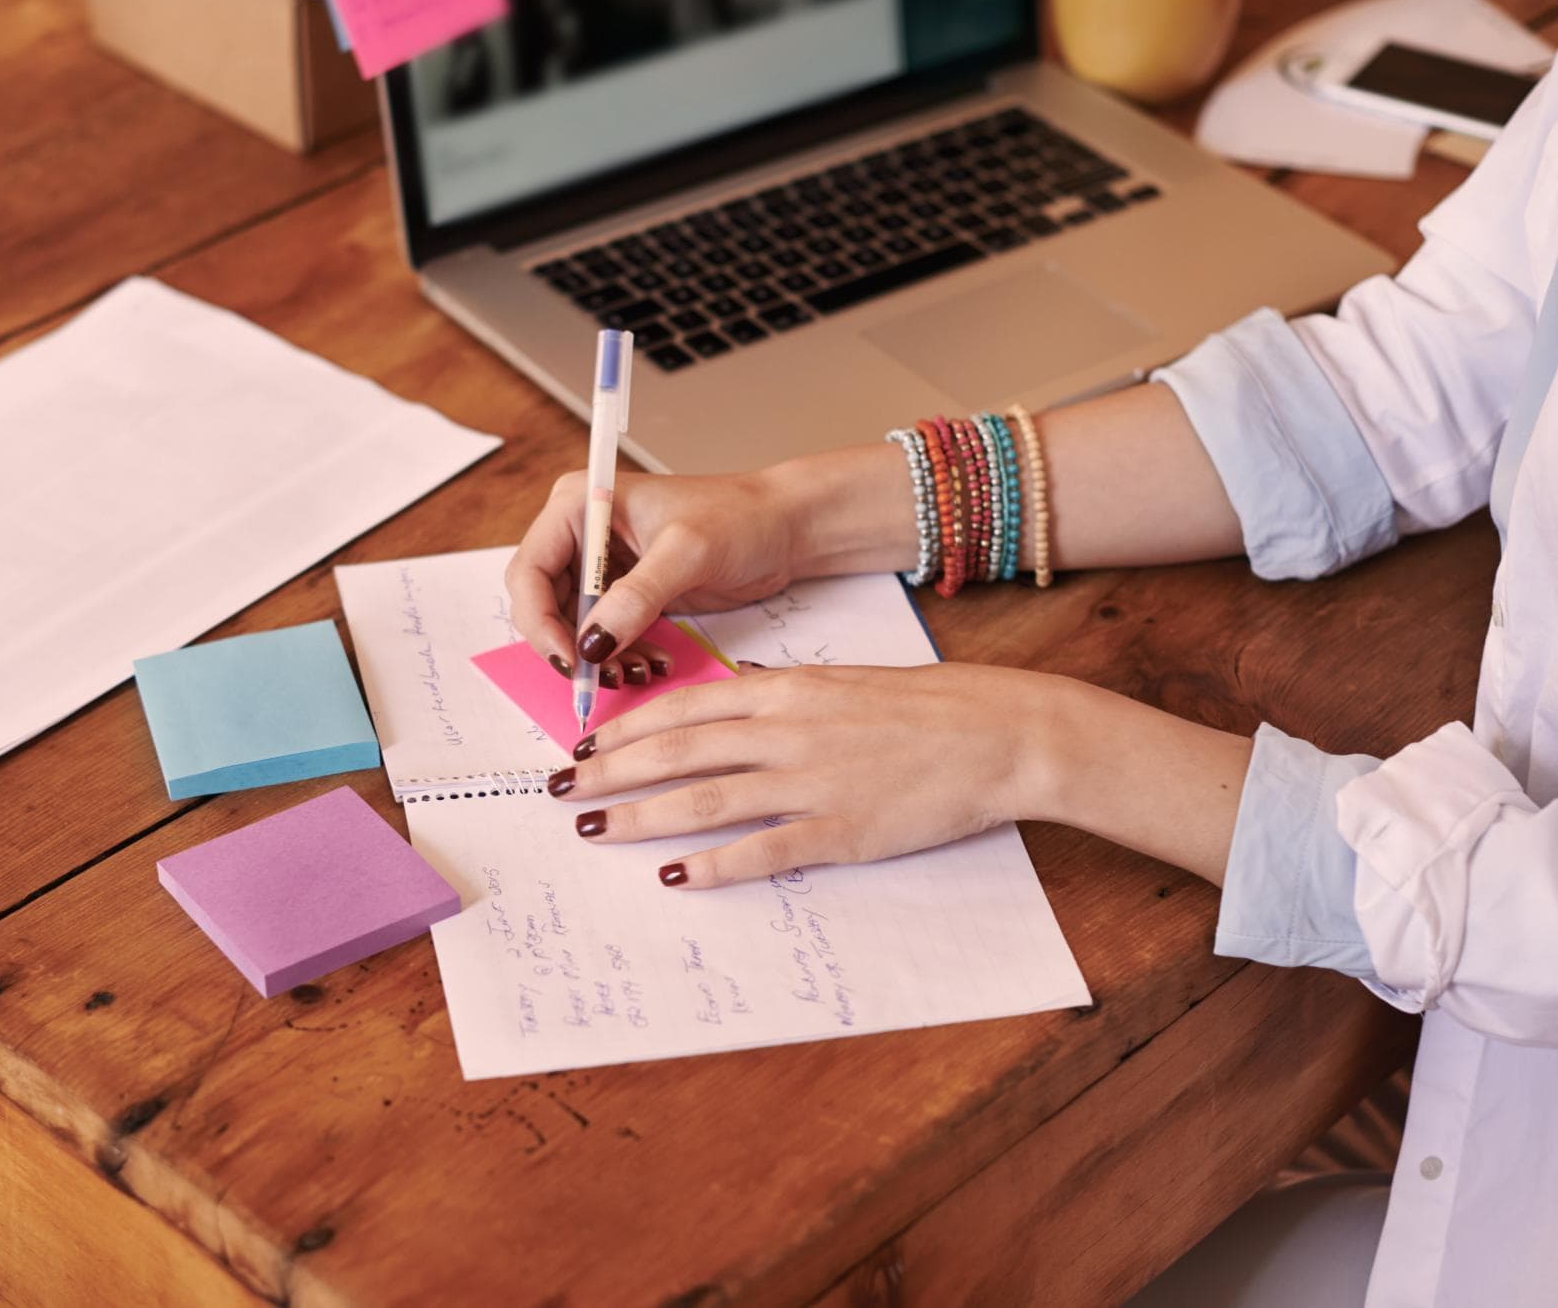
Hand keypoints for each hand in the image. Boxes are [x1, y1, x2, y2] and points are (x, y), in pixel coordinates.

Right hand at [504, 445, 919, 681]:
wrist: (783, 527)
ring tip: (637, 672)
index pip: (530, 571)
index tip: (571, 660)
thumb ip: (637, 597)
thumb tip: (591, 643)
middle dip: (568, 646)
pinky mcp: (624, 590)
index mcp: (578, 504)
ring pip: (571, 626)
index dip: (539, 622)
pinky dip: (620, 654)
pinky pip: (602, 634)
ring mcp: (600, 563)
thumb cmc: (740, 518)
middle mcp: (579, 532)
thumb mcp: (687, 553)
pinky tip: (651, 663)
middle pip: (541, 604)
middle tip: (601, 678)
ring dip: (597, 657)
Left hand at [548, 662, 1252, 888]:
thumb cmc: (927, 708)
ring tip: (594, 831)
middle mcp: (786, 732)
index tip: (585, 745)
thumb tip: (735, 701)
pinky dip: (711, 864)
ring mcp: (810, 782)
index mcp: (787, 690)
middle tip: (559, 792)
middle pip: (676, 752)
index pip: (684, 706)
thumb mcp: (844, 682)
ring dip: (640, 817)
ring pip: (702, 800)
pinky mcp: (838, 830)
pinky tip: (674, 876)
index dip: (627, 728)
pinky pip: (760, 851)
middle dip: (609, 772)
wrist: (999, 733)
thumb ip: (784, 695)